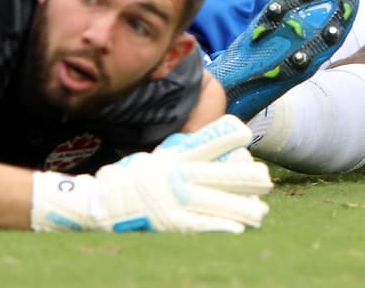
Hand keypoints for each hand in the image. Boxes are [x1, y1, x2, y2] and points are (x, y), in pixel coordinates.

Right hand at [32, 115, 272, 232]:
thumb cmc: (130, 179)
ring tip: (261, 212)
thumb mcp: (156, 158)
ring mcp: (176, 200)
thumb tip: (204, 146)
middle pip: (221, 174)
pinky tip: (238, 229)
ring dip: (242, 208)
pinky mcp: (171, 223)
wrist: (98, 203)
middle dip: (247, 178)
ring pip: (217, 202)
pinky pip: (201, 224)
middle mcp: (179, 176)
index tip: (246, 135)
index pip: (208, 142)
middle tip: (266, 180)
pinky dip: (221, 226)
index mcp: (174, 157)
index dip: (229, 137)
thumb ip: (180, 153)